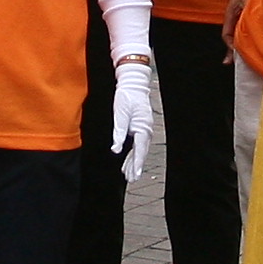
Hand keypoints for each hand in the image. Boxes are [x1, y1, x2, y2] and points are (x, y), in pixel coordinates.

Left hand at [110, 54, 157, 183]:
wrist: (133, 84)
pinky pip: (137, 144)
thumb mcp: (120, 113)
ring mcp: (144, 129)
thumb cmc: (126, 96)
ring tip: (129, 175)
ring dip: (133, 162)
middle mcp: (146, 130)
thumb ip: (119, 132)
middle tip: (132, 179)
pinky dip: (132, 154)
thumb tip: (116, 149)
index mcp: (142, 127)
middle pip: (141, 152)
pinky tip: (128, 162)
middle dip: (136, 166)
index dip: (137, 163)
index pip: (140, 149)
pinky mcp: (139, 127)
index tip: (135, 174)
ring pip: (139, 150)